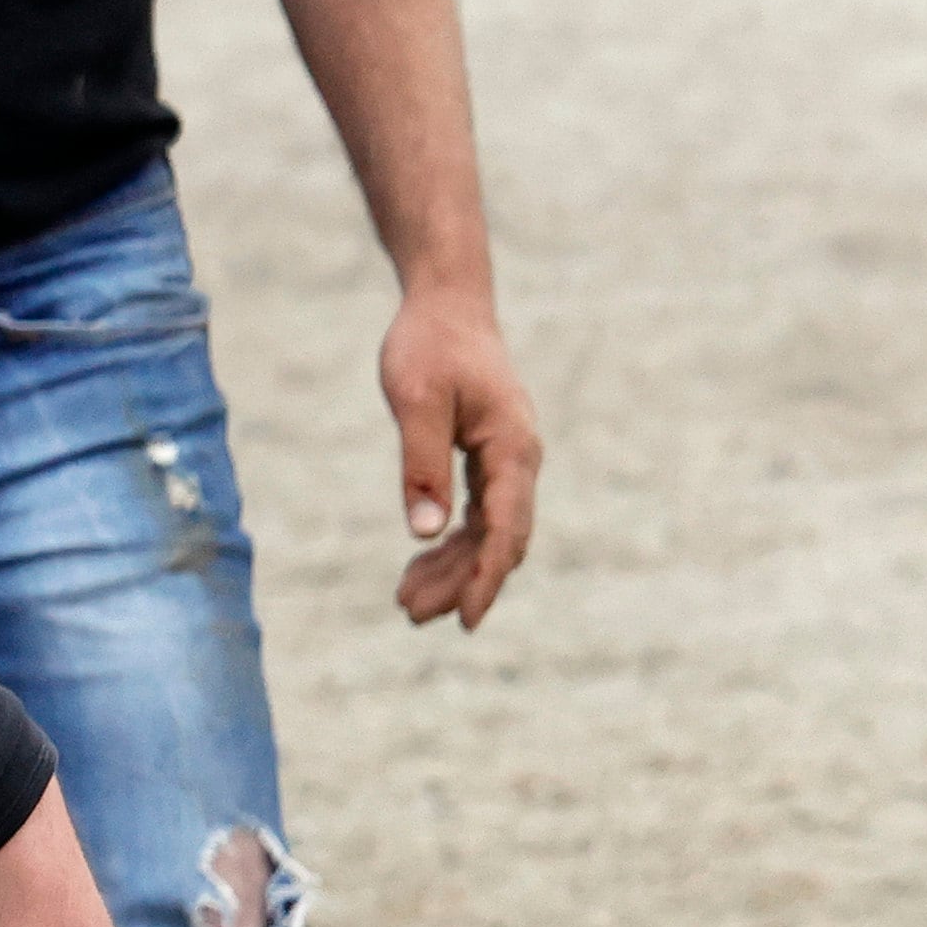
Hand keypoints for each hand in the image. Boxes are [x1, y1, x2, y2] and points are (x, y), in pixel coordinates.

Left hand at [379, 284, 540, 629]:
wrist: (447, 306)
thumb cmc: (429, 347)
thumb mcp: (416, 401)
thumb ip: (421, 465)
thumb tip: (425, 531)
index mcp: (511, 447)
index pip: (505, 528)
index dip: (485, 577)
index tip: (465, 619)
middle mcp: (520, 459)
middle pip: (498, 539)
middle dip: (460, 582)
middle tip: (411, 615)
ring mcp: (508, 461)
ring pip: (488, 533)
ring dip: (453, 569)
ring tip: (407, 602)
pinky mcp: (489, 460)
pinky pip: (479, 515)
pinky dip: (451, 543)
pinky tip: (419, 564)